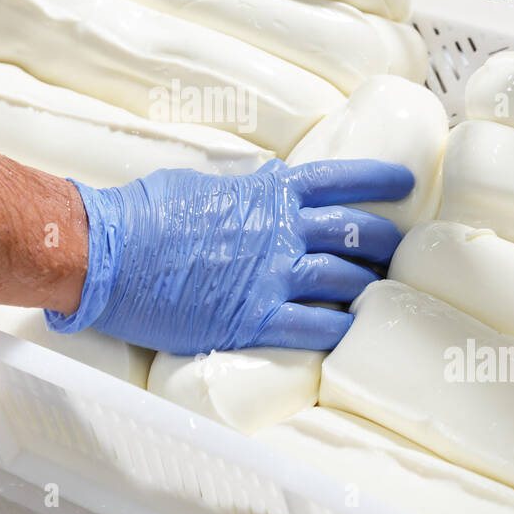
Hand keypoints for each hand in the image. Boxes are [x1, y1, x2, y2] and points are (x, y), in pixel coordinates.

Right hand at [45, 159, 412, 354]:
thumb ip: (239, 190)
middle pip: (353, 234)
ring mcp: (270, 276)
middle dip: (382, 243)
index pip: (337, 180)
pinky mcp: (252, 318)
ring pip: (342, 282)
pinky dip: (336, 331)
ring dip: (365, 288)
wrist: (109, 252)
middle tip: (395, 252)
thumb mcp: (199, 186)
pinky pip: (312, 328)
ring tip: (377, 294)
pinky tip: (347, 333)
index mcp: (266, 193)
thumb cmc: (142, 214)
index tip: (404, 184)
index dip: (376, 180)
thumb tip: (257, 189)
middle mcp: (279, 232)